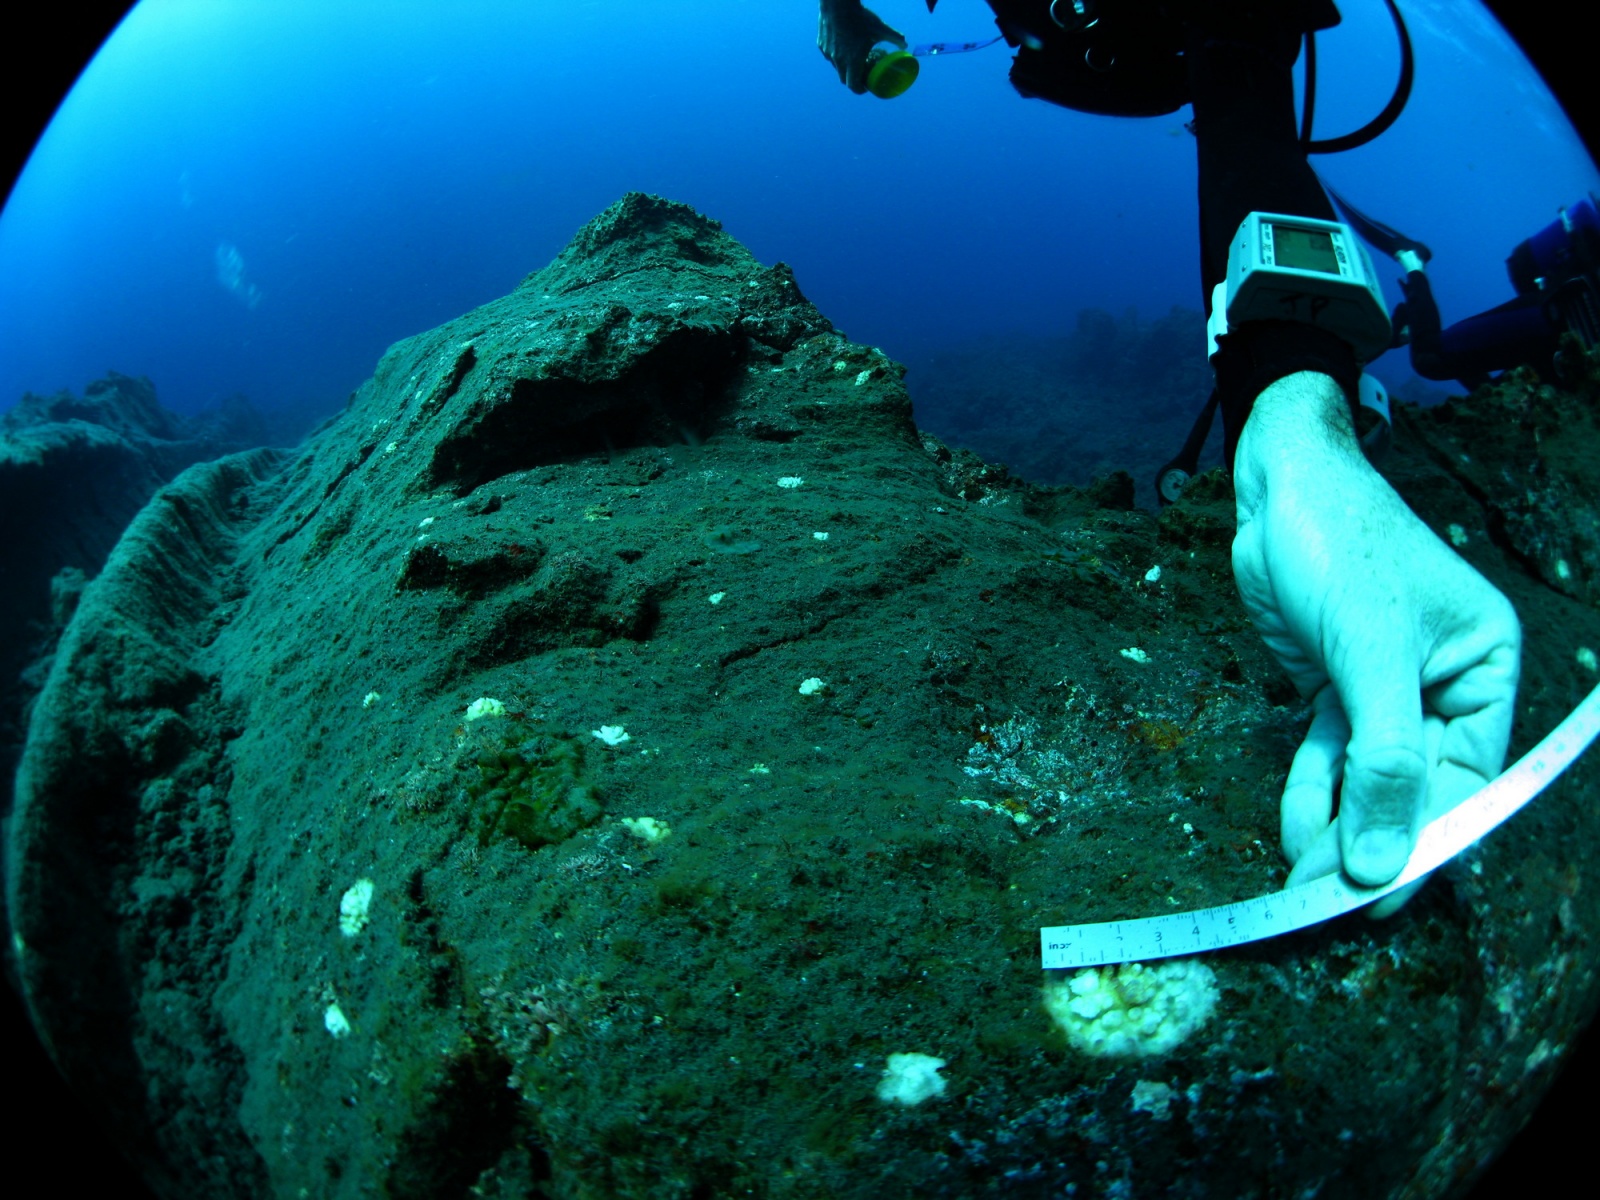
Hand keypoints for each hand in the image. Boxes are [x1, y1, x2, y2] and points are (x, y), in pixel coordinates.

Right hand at [817, 0, 905, 93]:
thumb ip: (894, 37)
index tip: (866, 87)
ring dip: (845, 68)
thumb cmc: (860, 17)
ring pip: (837, 68)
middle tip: (862, 74)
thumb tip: (905, 44)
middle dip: (853, 80)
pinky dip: (837, 56)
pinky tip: (843, 45)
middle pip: (845, 79)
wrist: (837, 4)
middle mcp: (839, 61)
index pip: (854, 86)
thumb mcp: (880, 28)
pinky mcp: (822, 46)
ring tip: (853, 58)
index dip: (860, 89)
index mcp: (853, 60)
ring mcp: (828, 54)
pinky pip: (829, 56)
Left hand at [1231, 372, 1520, 915]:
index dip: (1424, 841)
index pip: (1465, 777)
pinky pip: (1330, 754)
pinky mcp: (1336, 685)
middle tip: (1323, 902)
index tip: (1380, 899)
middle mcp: (1443, 684)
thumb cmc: (1338, 547)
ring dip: (1334, 826)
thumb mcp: (1368, 655)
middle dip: (1369, 841)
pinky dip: (1311, 790)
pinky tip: (1294, 827)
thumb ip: (1382, 760)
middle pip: (1413, 785)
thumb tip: (1380, 861)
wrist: (1276, 484)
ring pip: (1367, 777)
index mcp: (1484, 668)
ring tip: (1299, 881)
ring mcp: (1387, 687)